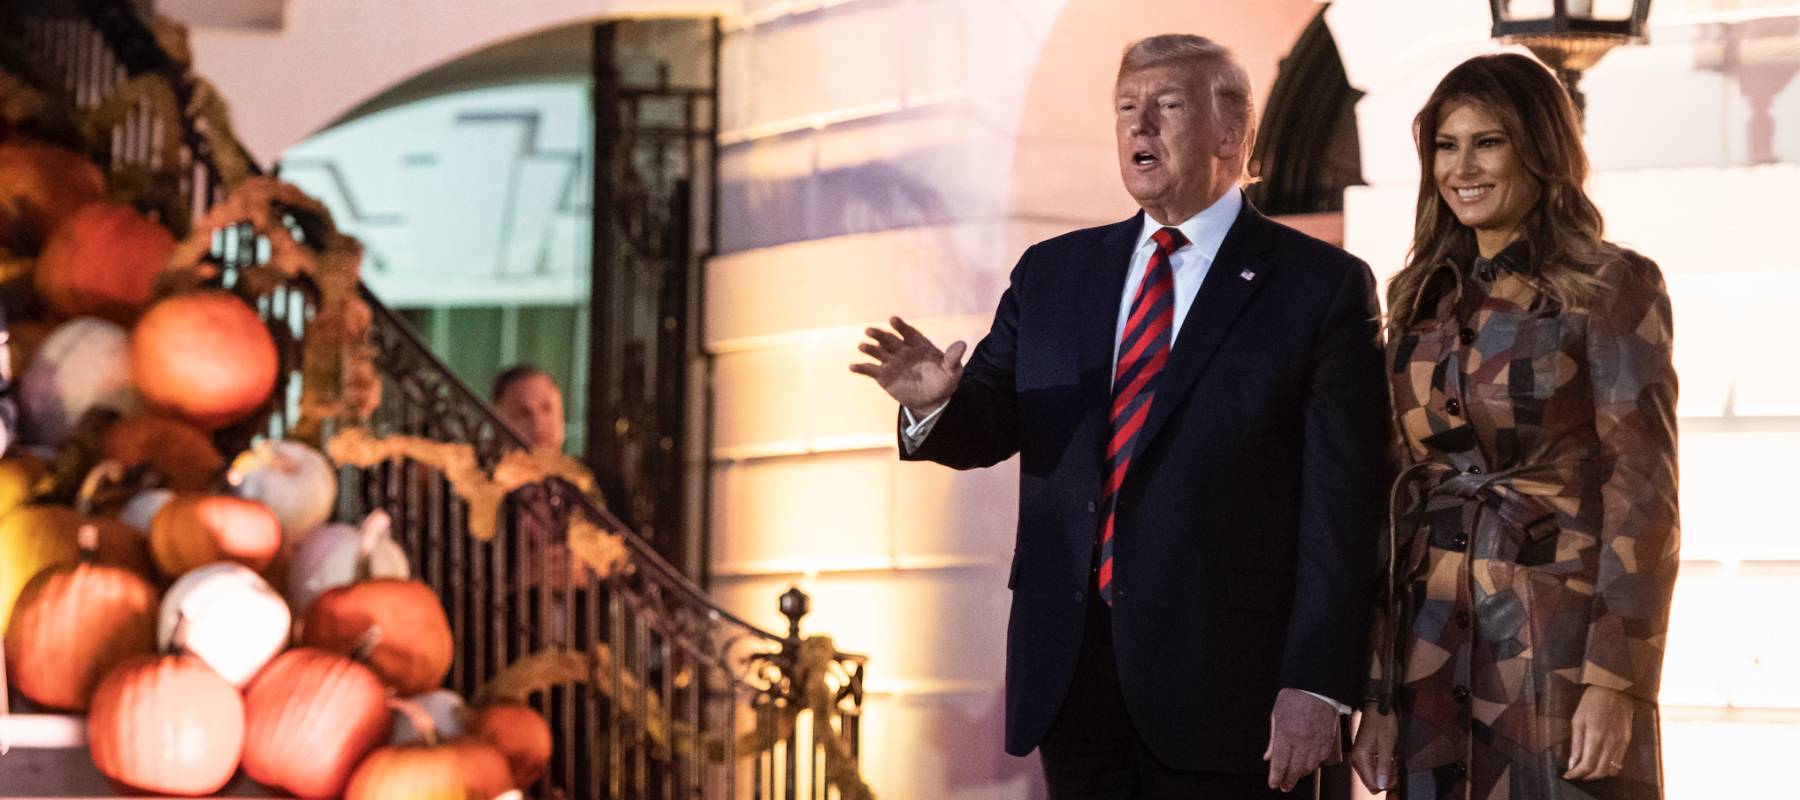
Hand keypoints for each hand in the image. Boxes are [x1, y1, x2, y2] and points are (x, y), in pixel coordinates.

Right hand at [849, 316, 965, 414]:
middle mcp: (902, 350)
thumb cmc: (943, 380)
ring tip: (862, 346)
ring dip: (870, 349)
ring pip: (878, 353)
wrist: (932, 398)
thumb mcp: (952, 370)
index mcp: (918, 344)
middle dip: (880, 335)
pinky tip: (852, 366)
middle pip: (889, 340)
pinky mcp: (884, 376)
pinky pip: (871, 370)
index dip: (901, 326)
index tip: (893, 320)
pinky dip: (862, 368)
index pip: (908, 333)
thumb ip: (953, 358)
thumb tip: (962, 344)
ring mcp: (891, 362)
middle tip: (869, 330)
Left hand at [1264, 688, 1337, 791]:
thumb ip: (1273, 739)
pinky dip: (1314, 765)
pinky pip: (1321, 758)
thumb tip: (1268, 757)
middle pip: (1295, 768)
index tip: (1273, 784)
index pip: (1280, 762)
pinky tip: (1308, 766)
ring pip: (1309, 766)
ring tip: (1294, 777)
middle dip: (1288, 780)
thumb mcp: (1276, 716)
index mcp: (1286, 733)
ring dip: (1301, 774)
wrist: (1317, 686)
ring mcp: (1317, 741)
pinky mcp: (1328, 739)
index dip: (1276, 776)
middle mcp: (1302, 740)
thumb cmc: (1293, 698)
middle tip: (1283, 787)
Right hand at [1350, 704, 1398, 793]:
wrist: (1377, 708)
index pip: (1373, 784)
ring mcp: (1358, 759)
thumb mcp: (1387, 744)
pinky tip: (1389, 757)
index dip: (1387, 782)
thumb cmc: (1383, 722)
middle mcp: (1356, 761)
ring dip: (1386, 772)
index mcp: (1360, 758)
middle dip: (1387, 778)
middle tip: (1396, 764)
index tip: (1396, 771)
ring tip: (1393, 758)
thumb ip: (1384, 766)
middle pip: (1373, 783)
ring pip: (1374, 778)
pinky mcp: (1362, 756)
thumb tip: (1381, 785)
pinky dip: (1383, 767)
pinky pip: (1373, 770)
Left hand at [1565, 685, 1632, 780]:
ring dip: (1598, 774)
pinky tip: (1600, 762)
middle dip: (1586, 776)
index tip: (1568, 775)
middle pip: (1599, 771)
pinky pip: (1619, 762)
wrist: (1614, 689)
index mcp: (1595, 737)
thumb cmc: (1592, 702)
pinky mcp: (1627, 741)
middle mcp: (1610, 743)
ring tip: (1588, 770)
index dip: (1576, 774)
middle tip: (1577, 773)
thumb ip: (1576, 744)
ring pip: (1611, 770)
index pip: (1587, 765)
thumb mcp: (1577, 720)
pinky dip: (1609, 767)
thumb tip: (1572, 763)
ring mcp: (1621, 743)